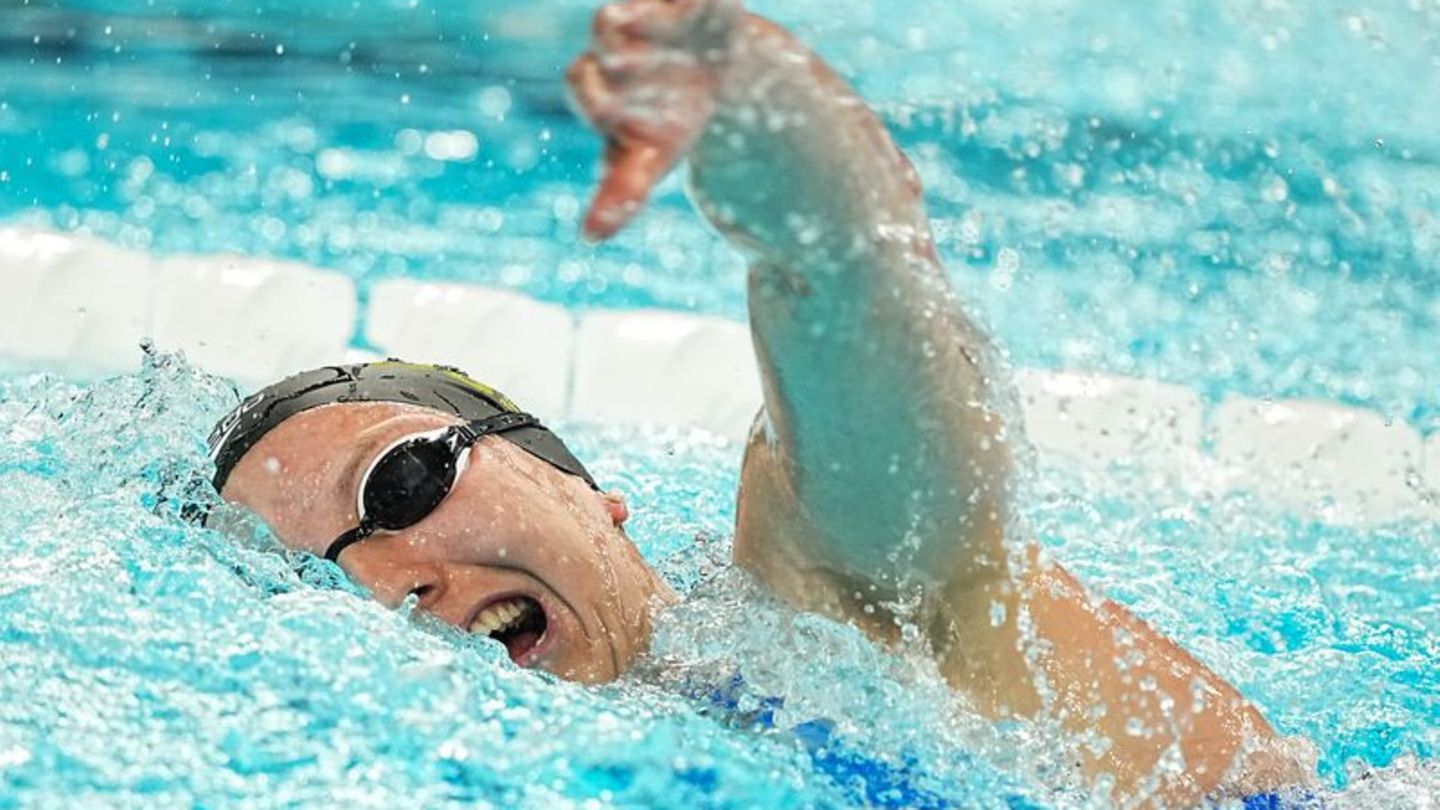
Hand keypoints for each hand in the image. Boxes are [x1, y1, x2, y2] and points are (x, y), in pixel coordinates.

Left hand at [566, 0, 744, 240]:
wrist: (711, 77)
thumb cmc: (666, 125)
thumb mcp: (646, 161)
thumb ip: (620, 195)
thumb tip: (589, 238)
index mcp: (600, 84)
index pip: (584, 84)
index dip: (594, 95)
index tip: (607, 111)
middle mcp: (618, 42)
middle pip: (611, 38)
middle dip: (619, 48)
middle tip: (620, 52)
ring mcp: (650, 12)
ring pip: (644, 6)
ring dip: (649, 13)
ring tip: (645, 16)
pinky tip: (710, 3)